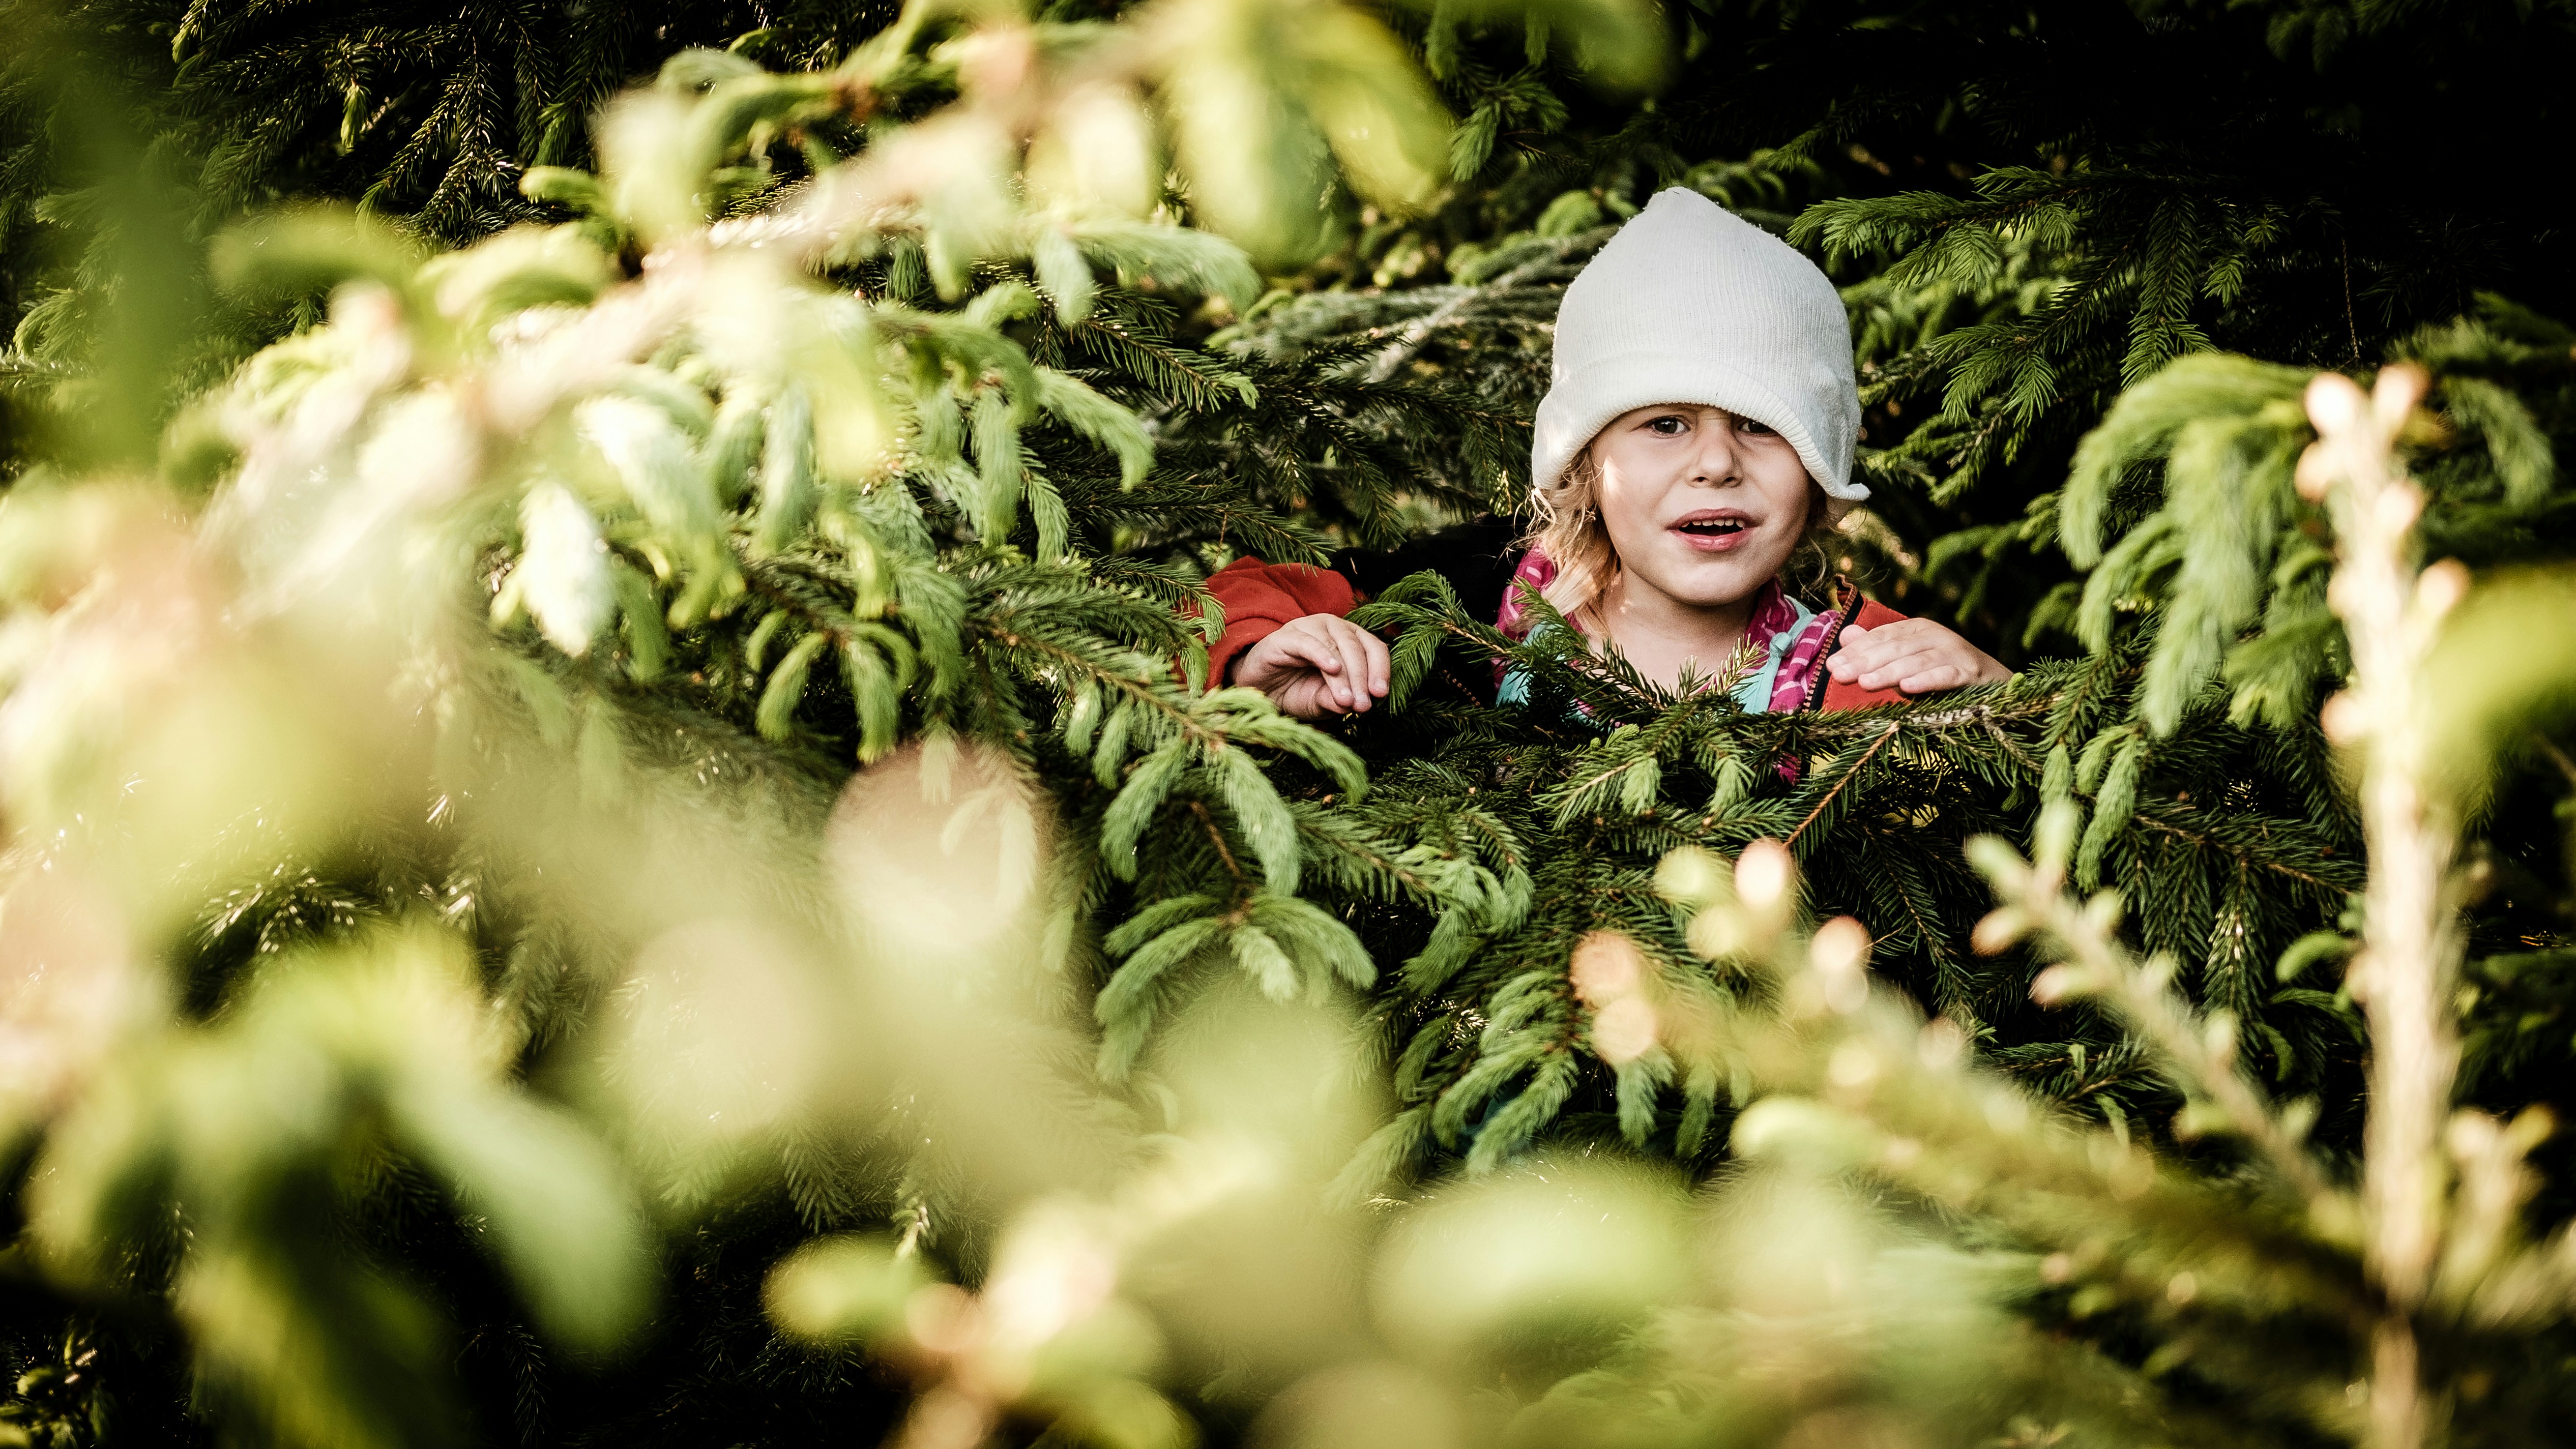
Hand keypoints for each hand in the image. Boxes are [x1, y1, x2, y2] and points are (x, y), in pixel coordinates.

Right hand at [1231, 614, 1390, 718]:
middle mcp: (1333, 629)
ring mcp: (1309, 628)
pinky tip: (1331, 669)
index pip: (1374, 648)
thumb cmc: (1295, 692)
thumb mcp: (1321, 702)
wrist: (1260, 692)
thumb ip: (1339, 701)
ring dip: (1345, 674)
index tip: (1381, 694)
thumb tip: (1357, 704)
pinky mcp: (1286, 636)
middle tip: (1362, 705)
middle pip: (1357, 647)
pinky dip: (1322, 654)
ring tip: (1346, 699)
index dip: (1381, 669)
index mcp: (1349, 640)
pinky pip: (1308, 641)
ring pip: (1336, 644)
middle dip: (1362, 678)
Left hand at [1826, 619, 2010, 694]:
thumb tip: (1845, 634)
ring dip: (1889, 672)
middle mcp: (1935, 635)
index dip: (1856, 651)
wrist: (1994, 686)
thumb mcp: (1907, 661)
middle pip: (1895, 648)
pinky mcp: (1972, 672)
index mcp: (1917, 630)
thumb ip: (1877, 650)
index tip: (1831, 666)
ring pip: (1917, 661)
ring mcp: (1955, 652)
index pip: (1881, 638)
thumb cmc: (1942, 673)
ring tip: (1864, 683)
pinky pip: (1946, 676)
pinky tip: (1907, 688)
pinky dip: (1927, 681)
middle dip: (1865, 661)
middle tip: (1839, 675)